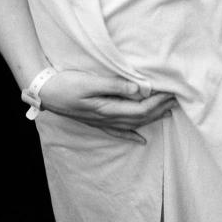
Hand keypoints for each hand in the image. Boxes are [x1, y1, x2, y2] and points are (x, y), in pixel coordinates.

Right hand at [39, 70, 176, 142]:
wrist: (45, 92)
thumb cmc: (66, 84)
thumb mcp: (90, 82)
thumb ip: (114, 86)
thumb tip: (138, 89)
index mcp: (108, 109)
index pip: (142, 108)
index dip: (158, 101)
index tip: (171, 92)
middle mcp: (108, 119)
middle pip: (141, 117)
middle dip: (160, 109)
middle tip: (177, 101)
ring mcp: (102, 122)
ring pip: (133, 124)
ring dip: (152, 119)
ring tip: (168, 113)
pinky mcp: (96, 121)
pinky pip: (118, 131)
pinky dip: (131, 135)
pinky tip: (141, 140)